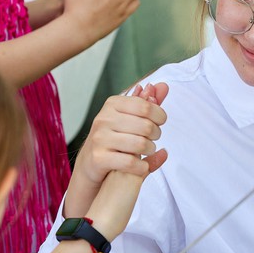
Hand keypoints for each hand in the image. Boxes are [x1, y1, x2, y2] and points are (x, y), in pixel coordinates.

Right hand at [64, 82, 167, 218]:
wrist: (90, 161)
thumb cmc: (115, 136)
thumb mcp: (130, 116)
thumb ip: (148, 102)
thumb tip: (164, 85)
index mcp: (112, 104)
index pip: (145, 106)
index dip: (159, 115)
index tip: (160, 122)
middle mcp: (104, 118)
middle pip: (146, 126)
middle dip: (156, 134)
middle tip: (153, 138)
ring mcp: (100, 138)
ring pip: (140, 144)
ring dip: (150, 150)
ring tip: (149, 150)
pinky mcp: (99, 158)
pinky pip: (130, 162)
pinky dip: (142, 166)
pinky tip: (142, 166)